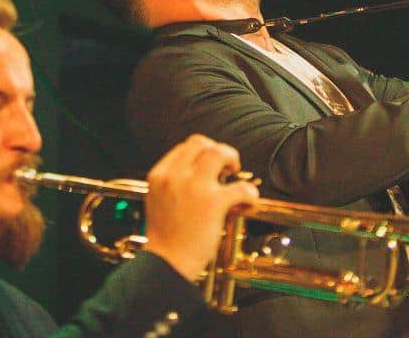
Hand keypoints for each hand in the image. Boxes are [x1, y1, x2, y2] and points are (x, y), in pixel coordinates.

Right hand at [142, 135, 259, 282]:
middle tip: (227, 166)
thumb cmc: (165, 240)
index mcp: (159, 176)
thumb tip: (197, 174)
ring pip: (218, 153)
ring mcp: (194, 188)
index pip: (185, 147)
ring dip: (232, 158)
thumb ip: (173, 183)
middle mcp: (174, 176)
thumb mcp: (158, 201)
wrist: (166, 265)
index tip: (210, 163)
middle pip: (201, 143)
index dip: (202, 151)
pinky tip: (248, 200)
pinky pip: (240, 187)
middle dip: (218, 150)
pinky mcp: (212, 203)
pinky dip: (249, 192)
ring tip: (236, 174)